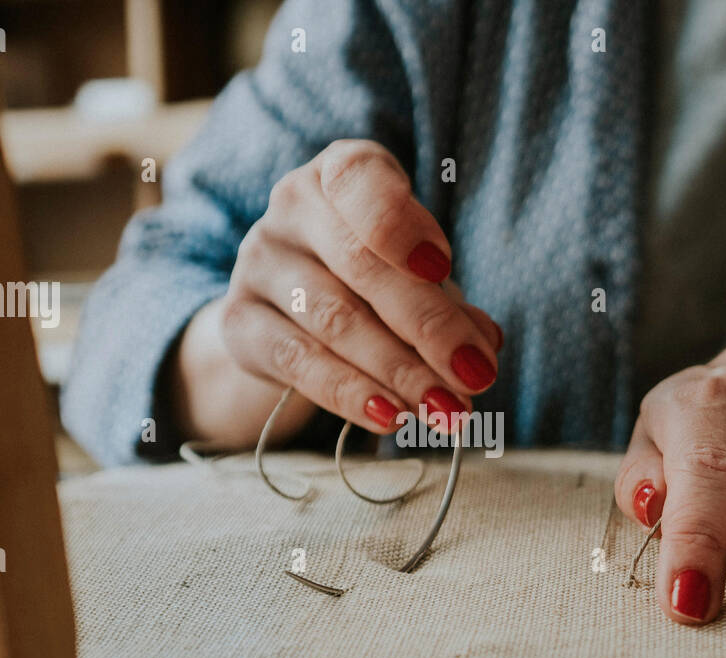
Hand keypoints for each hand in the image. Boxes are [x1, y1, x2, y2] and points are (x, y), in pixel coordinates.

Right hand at [172, 139, 501, 449]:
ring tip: (447, 408)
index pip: (361, 180)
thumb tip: (485, 343)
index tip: (442, 267)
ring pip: (335, 321)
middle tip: (476, 374)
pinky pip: (299, 362)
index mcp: (341, 173)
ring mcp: (259, 263)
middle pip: (362, 265)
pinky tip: (392, 416)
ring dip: (400, 371)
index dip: (401, 224)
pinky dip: (350, 394)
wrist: (288, 309)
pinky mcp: (240, 323)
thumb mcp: (416, 274)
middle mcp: (291, 207)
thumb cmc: (371, 277)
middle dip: (428, 326)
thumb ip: (450, 301)